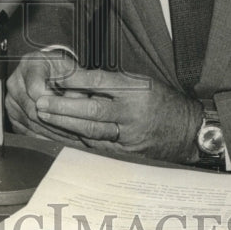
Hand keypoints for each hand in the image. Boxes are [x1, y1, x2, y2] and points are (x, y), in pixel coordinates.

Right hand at [5, 49, 84, 143]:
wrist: (49, 72)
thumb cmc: (60, 70)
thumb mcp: (70, 69)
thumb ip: (75, 83)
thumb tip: (81, 100)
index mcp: (29, 65)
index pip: (36, 88)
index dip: (54, 103)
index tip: (72, 112)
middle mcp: (16, 82)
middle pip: (33, 108)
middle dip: (57, 121)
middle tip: (76, 130)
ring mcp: (11, 101)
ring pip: (32, 123)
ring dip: (53, 132)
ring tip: (72, 137)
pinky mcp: (13, 116)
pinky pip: (28, 132)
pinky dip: (46, 138)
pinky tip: (60, 139)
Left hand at [33, 67, 203, 161]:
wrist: (189, 131)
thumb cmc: (162, 102)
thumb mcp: (142, 82)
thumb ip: (112, 82)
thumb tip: (77, 79)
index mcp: (136, 90)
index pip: (100, 81)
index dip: (75, 79)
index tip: (56, 76)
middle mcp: (132, 113)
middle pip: (92, 109)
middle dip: (63, 106)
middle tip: (41, 102)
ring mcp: (130, 135)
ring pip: (92, 130)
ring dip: (66, 123)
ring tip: (45, 116)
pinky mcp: (128, 153)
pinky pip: (99, 145)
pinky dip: (79, 138)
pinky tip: (62, 133)